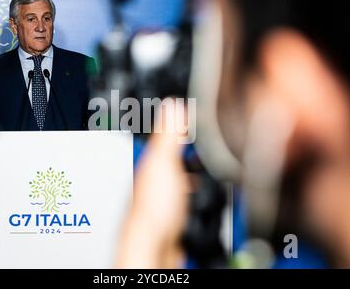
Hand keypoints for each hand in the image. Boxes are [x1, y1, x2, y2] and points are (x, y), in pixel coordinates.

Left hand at [116, 100, 190, 267]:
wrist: (153, 245)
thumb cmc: (153, 209)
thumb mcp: (164, 163)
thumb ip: (168, 135)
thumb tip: (172, 105)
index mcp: (152, 163)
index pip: (163, 138)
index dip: (177, 126)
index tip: (186, 114)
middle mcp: (154, 179)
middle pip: (169, 157)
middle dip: (183, 147)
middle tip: (194, 136)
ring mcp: (161, 197)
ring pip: (174, 176)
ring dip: (186, 167)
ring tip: (197, 162)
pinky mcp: (169, 214)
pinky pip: (180, 195)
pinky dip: (188, 188)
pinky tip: (192, 194)